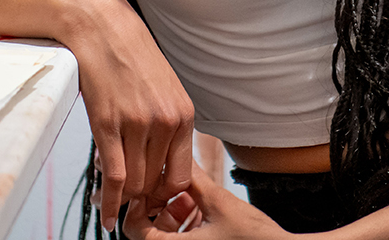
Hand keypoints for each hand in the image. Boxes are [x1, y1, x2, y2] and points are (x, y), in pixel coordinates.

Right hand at [57, 0, 196, 229]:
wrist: (100, 25)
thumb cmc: (129, 53)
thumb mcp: (163, 88)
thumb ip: (167, 122)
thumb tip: (161, 158)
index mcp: (183, 114)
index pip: (182, 175)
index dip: (166, 194)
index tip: (153, 200)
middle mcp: (165, 121)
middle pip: (156, 182)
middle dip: (141, 198)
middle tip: (128, 203)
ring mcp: (138, 124)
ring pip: (134, 183)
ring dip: (123, 198)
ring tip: (113, 201)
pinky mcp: (109, 124)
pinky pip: (113, 176)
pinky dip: (109, 202)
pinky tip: (107, 214)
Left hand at [132, 165, 293, 239]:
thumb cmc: (254, 238)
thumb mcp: (219, 202)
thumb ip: (193, 178)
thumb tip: (177, 156)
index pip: (133, 229)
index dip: (140, 203)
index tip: (157, 186)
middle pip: (148, 233)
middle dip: (161, 207)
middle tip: (179, 190)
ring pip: (165, 238)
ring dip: (174, 216)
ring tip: (195, 198)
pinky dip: (186, 227)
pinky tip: (203, 210)